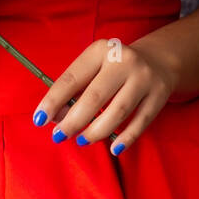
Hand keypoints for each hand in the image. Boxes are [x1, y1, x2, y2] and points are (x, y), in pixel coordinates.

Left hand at [31, 37, 179, 151]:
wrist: (158, 61)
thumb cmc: (114, 69)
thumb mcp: (94, 68)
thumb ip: (74, 90)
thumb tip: (56, 118)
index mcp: (100, 50)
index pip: (72, 78)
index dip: (54, 100)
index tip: (40, 118)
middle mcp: (124, 61)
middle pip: (94, 97)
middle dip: (73, 120)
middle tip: (59, 135)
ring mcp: (144, 78)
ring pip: (117, 112)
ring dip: (96, 131)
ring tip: (81, 140)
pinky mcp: (159, 95)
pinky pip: (140, 122)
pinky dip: (126, 138)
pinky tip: (113, 148)